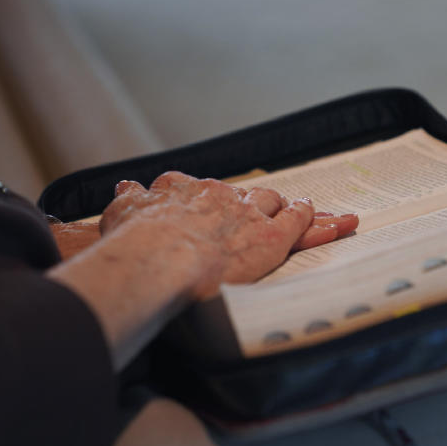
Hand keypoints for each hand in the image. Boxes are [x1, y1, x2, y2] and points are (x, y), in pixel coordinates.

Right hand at [48, 171, 358, 368]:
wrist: (160, 257)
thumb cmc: (135, 241)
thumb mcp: (122, 215)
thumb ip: (127, 201)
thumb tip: (125, 188)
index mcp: (184, 191)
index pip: (202, 190)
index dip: (212, 200)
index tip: (215, 204)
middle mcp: (219, 196)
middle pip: (243, 194)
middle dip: (254, 202)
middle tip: (264, 210)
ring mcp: (248, 215)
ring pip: (275, 203)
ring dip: (288, 207)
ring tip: (304, 209)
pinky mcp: (272, 237)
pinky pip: (298, 222)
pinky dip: (312, 219)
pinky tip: (324, 219)